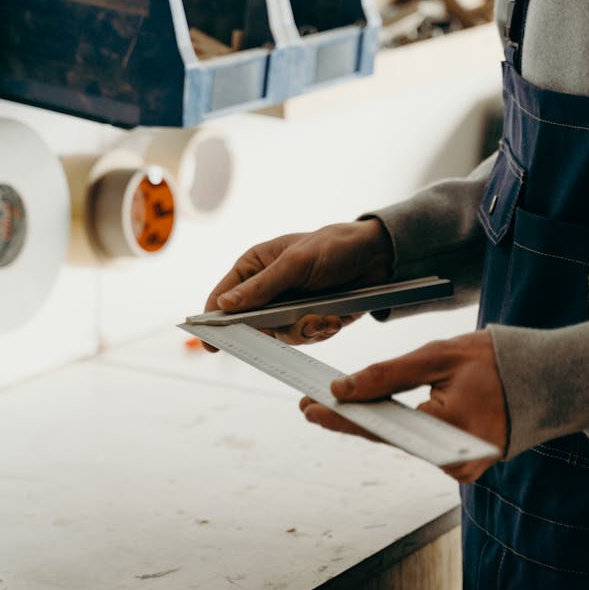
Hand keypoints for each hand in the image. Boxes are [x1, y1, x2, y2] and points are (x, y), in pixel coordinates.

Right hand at [203, 220, 393, 346]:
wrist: (377, 258)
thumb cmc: (332, 247)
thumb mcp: (295, 263)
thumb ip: (261, 286)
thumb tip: (224, 304)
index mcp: (254, 267)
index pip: (223, 296)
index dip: (214, 318)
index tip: (211, 342)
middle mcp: (267, 289)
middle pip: (251, 324)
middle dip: (275, 328)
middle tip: (295, 325)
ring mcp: (287, 307)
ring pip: (280, 336)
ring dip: (304, 330)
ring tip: (323, 317)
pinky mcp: (309, 320)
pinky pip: (305, 338)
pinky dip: (320, 331)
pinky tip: (334, 318)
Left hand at [299, 330, 507, 481]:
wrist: (547, 378)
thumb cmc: (495, 361)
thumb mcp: (437, 356)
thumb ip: (387, 375)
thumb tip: (343, 389)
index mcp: (451, 432)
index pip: (382, 428)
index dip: (341, 418)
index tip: (308, 407)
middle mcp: (456, 461)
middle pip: (388, 440)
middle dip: (348, 420)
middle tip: (308, 404)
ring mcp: (462, 467)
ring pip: (402, 444)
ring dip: (369, 424)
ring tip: (328, 408)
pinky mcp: (463, 464)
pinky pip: (420, 445)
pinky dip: (396, 428)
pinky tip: (368, 415)